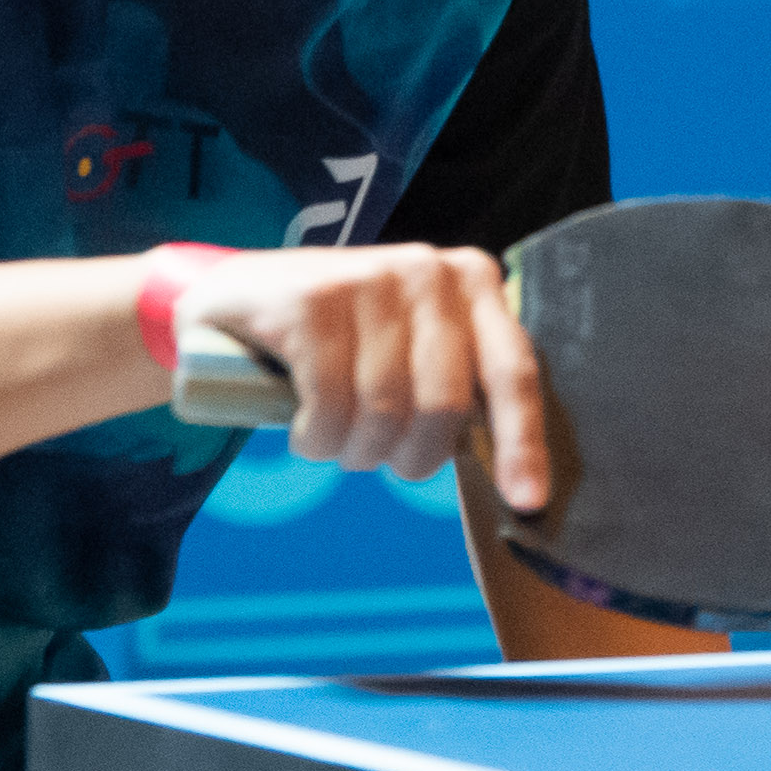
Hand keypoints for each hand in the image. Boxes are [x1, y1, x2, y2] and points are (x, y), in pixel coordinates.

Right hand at [173, 242, 549, 498]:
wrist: (244, 295)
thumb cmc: (344, 336)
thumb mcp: (412, 344)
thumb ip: (461, 383)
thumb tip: (511, 468)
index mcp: (472, 282)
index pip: (511, 370)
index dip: (521, 441)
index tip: (527, 499)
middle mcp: (428, 271)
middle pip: (443, 405)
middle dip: (410, 456)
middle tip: (378, 457)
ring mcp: (369, 279)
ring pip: (384, 411)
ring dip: (354, 450)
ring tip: (336, 437)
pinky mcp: (311, 301)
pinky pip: (330, 404)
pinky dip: (316, 437)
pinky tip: (305, 427)